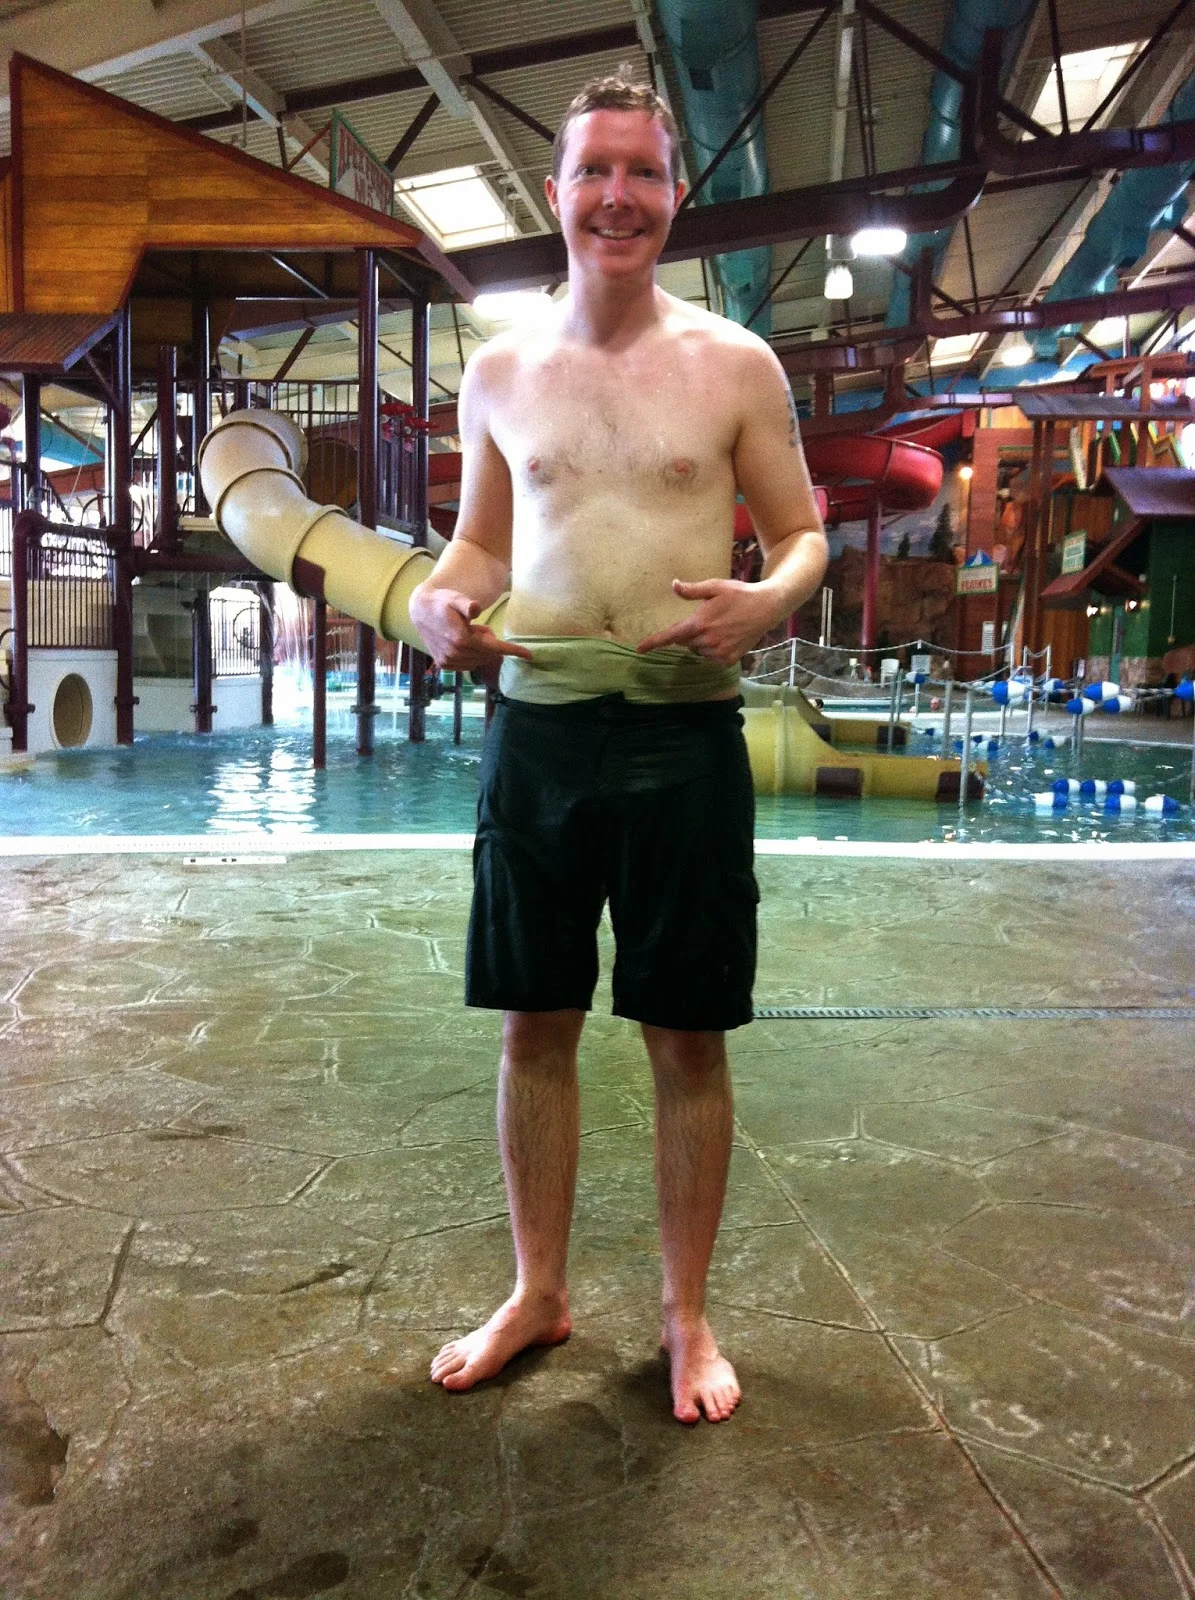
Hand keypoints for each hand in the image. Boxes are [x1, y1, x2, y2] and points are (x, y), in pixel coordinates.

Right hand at [408, 586, 532, 670]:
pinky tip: (462, 642)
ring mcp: (449, 661)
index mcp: (462, 640)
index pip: (494, 648)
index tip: (529, 655)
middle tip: (478, 627)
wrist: (421, 611)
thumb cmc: (442, 601)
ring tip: (468, 632)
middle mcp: (455, 654)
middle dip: (489, 642)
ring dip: (479, 649)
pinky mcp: (444, 664)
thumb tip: (475, 608)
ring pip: (478, 660)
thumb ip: (466, 604)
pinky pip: (468, 665)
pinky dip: (471, 655)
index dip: (512, 651)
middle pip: (487, 654)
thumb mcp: (456, 598)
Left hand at [636, 579, 776, 664]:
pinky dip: (715, 649)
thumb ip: (692, 590)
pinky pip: (712, 657)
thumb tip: (673, 585)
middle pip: (685, 642)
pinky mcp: (728, 659)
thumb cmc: (739, 594)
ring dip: (703, 641)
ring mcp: (718, 652)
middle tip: (708, 618)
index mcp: (699, 623)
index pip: (671, 636)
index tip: (639, 649)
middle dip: (690, 632)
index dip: (653, 643)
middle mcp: (706, 641)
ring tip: (721, 625)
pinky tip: (727, 635)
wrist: (766, 607)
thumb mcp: (715, 587)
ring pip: (699, 650)